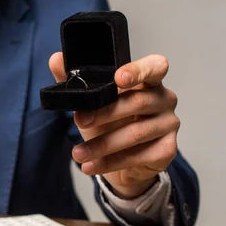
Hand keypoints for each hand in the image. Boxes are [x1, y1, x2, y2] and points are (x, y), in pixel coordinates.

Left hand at [49, 52, 179, 198]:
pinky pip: (138, 156)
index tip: (118, 78)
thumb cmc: (109, 123)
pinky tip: (91, 166)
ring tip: (78, 153)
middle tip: (79, 121)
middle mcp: (164, 99)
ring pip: (135, 133)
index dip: (138, 71)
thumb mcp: (90, 102)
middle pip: (137, 102)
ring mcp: (169, 124)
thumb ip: (75, 80)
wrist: (122, 162)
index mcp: (148, 80)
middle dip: (105, 113)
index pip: (154, 67)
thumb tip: (56, 59)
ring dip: (102, 145)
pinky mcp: (167, 149)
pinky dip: (110, 162)